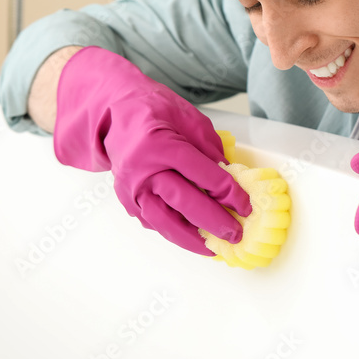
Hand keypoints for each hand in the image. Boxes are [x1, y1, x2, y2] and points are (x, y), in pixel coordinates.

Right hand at [52, 46, 251, 255]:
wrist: (114, 114)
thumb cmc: (151, 110)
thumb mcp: (188, 117)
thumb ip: (210, 147)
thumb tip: (229, 176)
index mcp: (160, 145)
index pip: (203, 175)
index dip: (229, 193)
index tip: (245, 205)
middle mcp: (144, 171)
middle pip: (186, 202)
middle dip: (215, 221)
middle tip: (236, 233)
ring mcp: (133, 189)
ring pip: (165, 222)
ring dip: (192, 239)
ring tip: (214, 248)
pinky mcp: (128, 201)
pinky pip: (153, 223)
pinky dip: (174, 233)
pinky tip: (193, 238)